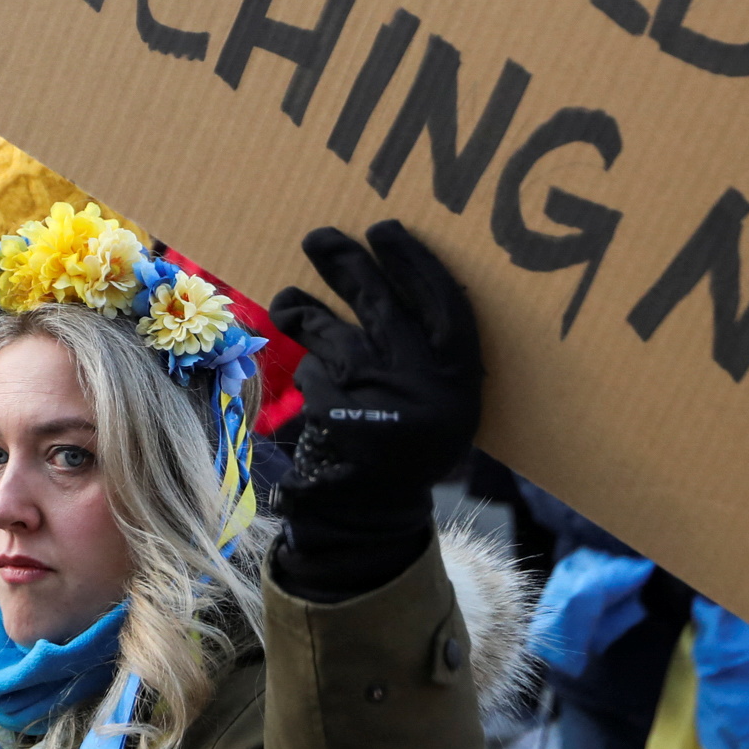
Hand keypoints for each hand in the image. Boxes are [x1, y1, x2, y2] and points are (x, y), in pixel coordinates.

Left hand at [266, 221, 482, 598]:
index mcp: (459, 379)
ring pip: (332, 337)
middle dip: (345, 263)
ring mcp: (378, 407)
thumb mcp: (435, 400)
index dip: (414, 261)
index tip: (385, 228)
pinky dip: (309, 377)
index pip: (443, 301)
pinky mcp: (335, 427)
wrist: (375, 520)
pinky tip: (316, 392)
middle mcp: (424, 389)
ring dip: (304, 313)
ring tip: (288, 302)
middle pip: (380, 305)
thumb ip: (421, 347)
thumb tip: (377, 265)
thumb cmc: (406, 441)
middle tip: (318, 237)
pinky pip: (312, 378)